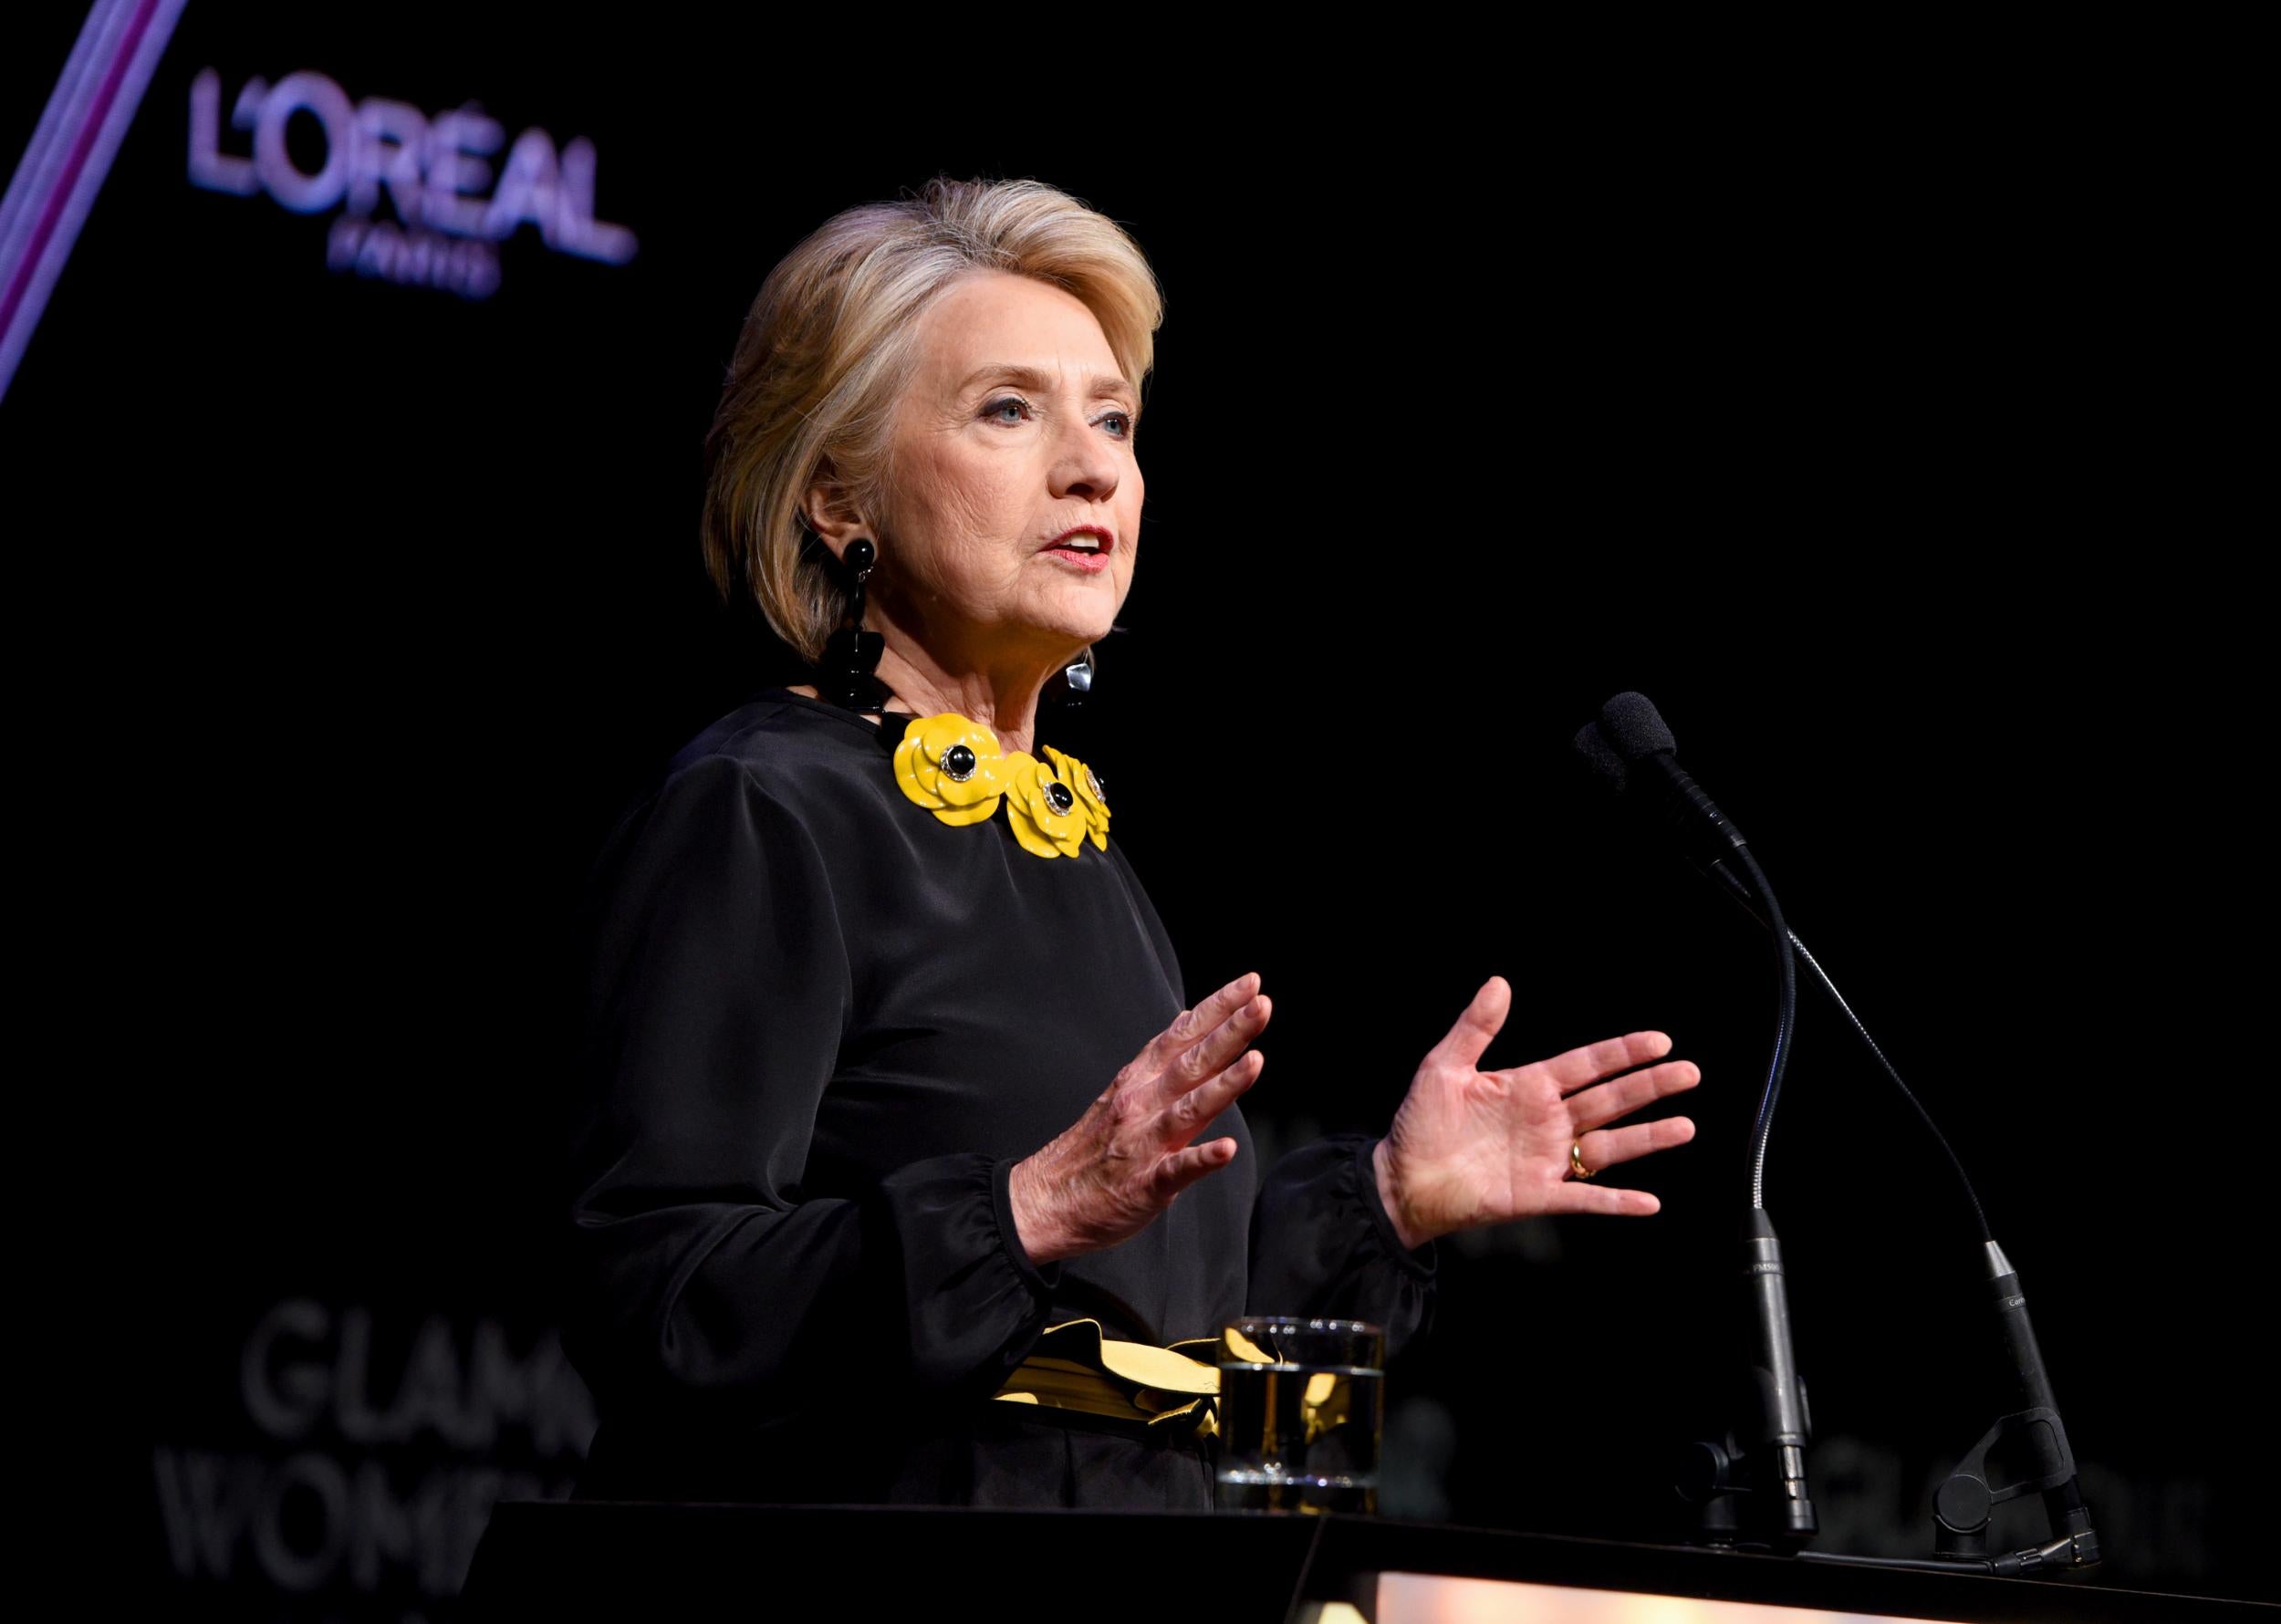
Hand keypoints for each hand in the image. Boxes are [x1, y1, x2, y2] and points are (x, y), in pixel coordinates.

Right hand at [1008, 972, 1270, 1264]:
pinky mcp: (1144, 1185)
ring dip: (1223, 1085)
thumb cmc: (1091, 1149)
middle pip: (1192, 1062)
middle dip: (1229, 1032)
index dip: (1217, 1008)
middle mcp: (1142, 1104)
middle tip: (1261, 1005)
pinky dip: (1201, 1159)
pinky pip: (1176, 1170)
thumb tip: (1189, 1019)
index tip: (1250, 983)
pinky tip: (1225, 1150)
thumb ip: (1161, 1060)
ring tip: (1254, 1061)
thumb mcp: (1124, 1090)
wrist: (1045, 1201)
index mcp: (1140, 1080)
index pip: (1183, 1035)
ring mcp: (1143, 1143)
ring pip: (1189, 1108)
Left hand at [1372, 976, 1699, 1248]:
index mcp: (1528, 1086)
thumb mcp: (1444, 1066)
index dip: (1623, 1052)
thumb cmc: (1419, 1123)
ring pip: (1608, 1146)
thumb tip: (1498, 983)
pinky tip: (1648, 1201)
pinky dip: (1616, 1202)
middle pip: (1609, 1099)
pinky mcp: (1538, 1195)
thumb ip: (1475, 1027)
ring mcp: (1546, 1159)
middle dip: (1649, 1085)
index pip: (1586, 1064)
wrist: (1402, 1178)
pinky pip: (1585, 1199)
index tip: (1659, 1041)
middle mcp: (1547, 1120)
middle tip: (1689, 1072)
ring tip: (1685, 1126)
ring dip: (1646, 1137)